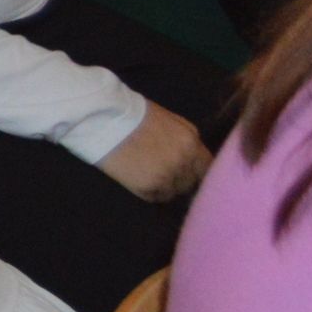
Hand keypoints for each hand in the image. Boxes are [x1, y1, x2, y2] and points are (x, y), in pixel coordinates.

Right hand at [96, 101, 210, 201]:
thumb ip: (184, 140)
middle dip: (179, 180)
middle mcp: (185, 161)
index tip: (188, 174)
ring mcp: (167, 175)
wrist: (103, 118)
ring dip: (163, 187)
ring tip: (146, 175)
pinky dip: (148, 192)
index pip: (207, 167)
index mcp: (192, 142)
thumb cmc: (133, 114)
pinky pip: (155, 197)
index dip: (197, 172)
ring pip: (173, 192)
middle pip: (190, 183)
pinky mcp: (148, 186)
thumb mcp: (169, 121)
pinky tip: (136, 179)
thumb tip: (191, 157)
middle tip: (161, 174)